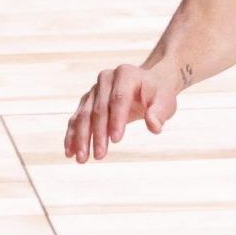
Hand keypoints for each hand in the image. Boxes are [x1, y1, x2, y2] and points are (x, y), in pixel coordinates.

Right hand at [64, 61, 182, 161]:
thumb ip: (159, 113)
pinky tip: (70, 152)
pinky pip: (77, 119)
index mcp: (126, 75)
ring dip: (81, 138)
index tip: (116, 141)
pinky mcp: (87, 101)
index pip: (118, 99)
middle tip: (99, 156)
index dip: (116, 119)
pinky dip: (73, 136)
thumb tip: (154, 127)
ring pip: (84, 115)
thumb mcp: (165, 101)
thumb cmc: (157, 94)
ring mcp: (94, 90)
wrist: (147, 84)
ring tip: (82, 159)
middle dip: (98, 134)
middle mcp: (106, 79)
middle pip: (98, 109)